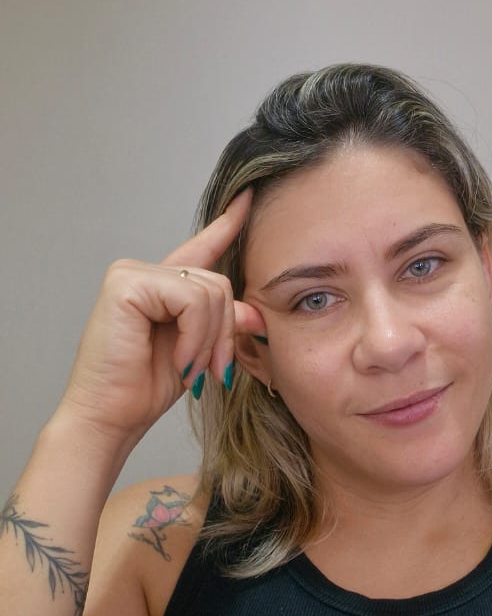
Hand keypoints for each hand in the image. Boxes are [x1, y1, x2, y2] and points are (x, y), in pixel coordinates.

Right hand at [57, 190, 264, 450]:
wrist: (110, 417)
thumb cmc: (143, 388)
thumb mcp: (199, 353)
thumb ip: (223, 326)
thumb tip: (255, 313)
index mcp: (163, 286)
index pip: (202, 248)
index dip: (227, 224)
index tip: (248, 198)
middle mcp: (146, 272)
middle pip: (219, 282)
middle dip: (222, 333)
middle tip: (209, 370)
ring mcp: (133, 273)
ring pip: (208, 292)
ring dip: (208, 340)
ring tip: (189, 369)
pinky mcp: (127, 282)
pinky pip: (190, 300)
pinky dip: (193, 336)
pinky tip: (177, 359)